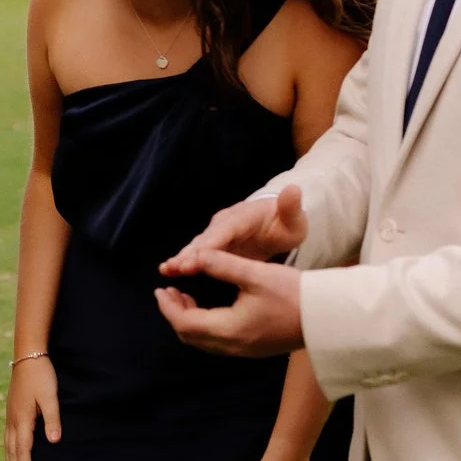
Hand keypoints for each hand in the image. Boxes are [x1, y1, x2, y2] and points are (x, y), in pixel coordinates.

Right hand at [3, 355, 58, 460]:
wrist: (28, 357)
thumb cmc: (41, 376)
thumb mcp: (50, 397)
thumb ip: (52, 419)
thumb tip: (53, 441)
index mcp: (22, 419)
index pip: (23, 449)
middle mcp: (13, 421)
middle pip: (12, 452)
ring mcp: (10, 417)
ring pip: (8, 447)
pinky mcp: (12, 412)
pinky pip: (8, 438)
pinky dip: (9, 452)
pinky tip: (10, 456)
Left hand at [154, 248, 305, 357]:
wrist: (329, 317)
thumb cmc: (296, 293)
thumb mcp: (256, 273)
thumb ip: (222, 265)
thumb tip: (195, 256)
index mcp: (231, 329)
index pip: (185, 323)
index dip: (168, 307)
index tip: (161, 289)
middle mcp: (234, 346)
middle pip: (191, 336)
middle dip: (175, 314)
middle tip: (170, 291)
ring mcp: (245, 351)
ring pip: (204, 341)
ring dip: (190, 320)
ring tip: (186, 296)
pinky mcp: (255, 349)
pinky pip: (219, 342)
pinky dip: (206, 326)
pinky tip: (210, 308)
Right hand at [163, 185, 305, 278]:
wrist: (278, 222)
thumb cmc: (286, 223)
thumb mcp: (294, 218)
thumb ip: (291, 207)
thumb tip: (293, 189)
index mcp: (243, 216)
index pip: (224, 231)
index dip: (210, 244)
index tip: (196, 256)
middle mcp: (225, 223)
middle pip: (205, 239)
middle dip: (189, 253)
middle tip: (173, 267)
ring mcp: (218, 233)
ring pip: (198, 246)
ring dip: (182, 257)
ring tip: (166, 269)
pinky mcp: (215, 244)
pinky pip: (198, 253)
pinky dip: (184, 261)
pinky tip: (170, 271)